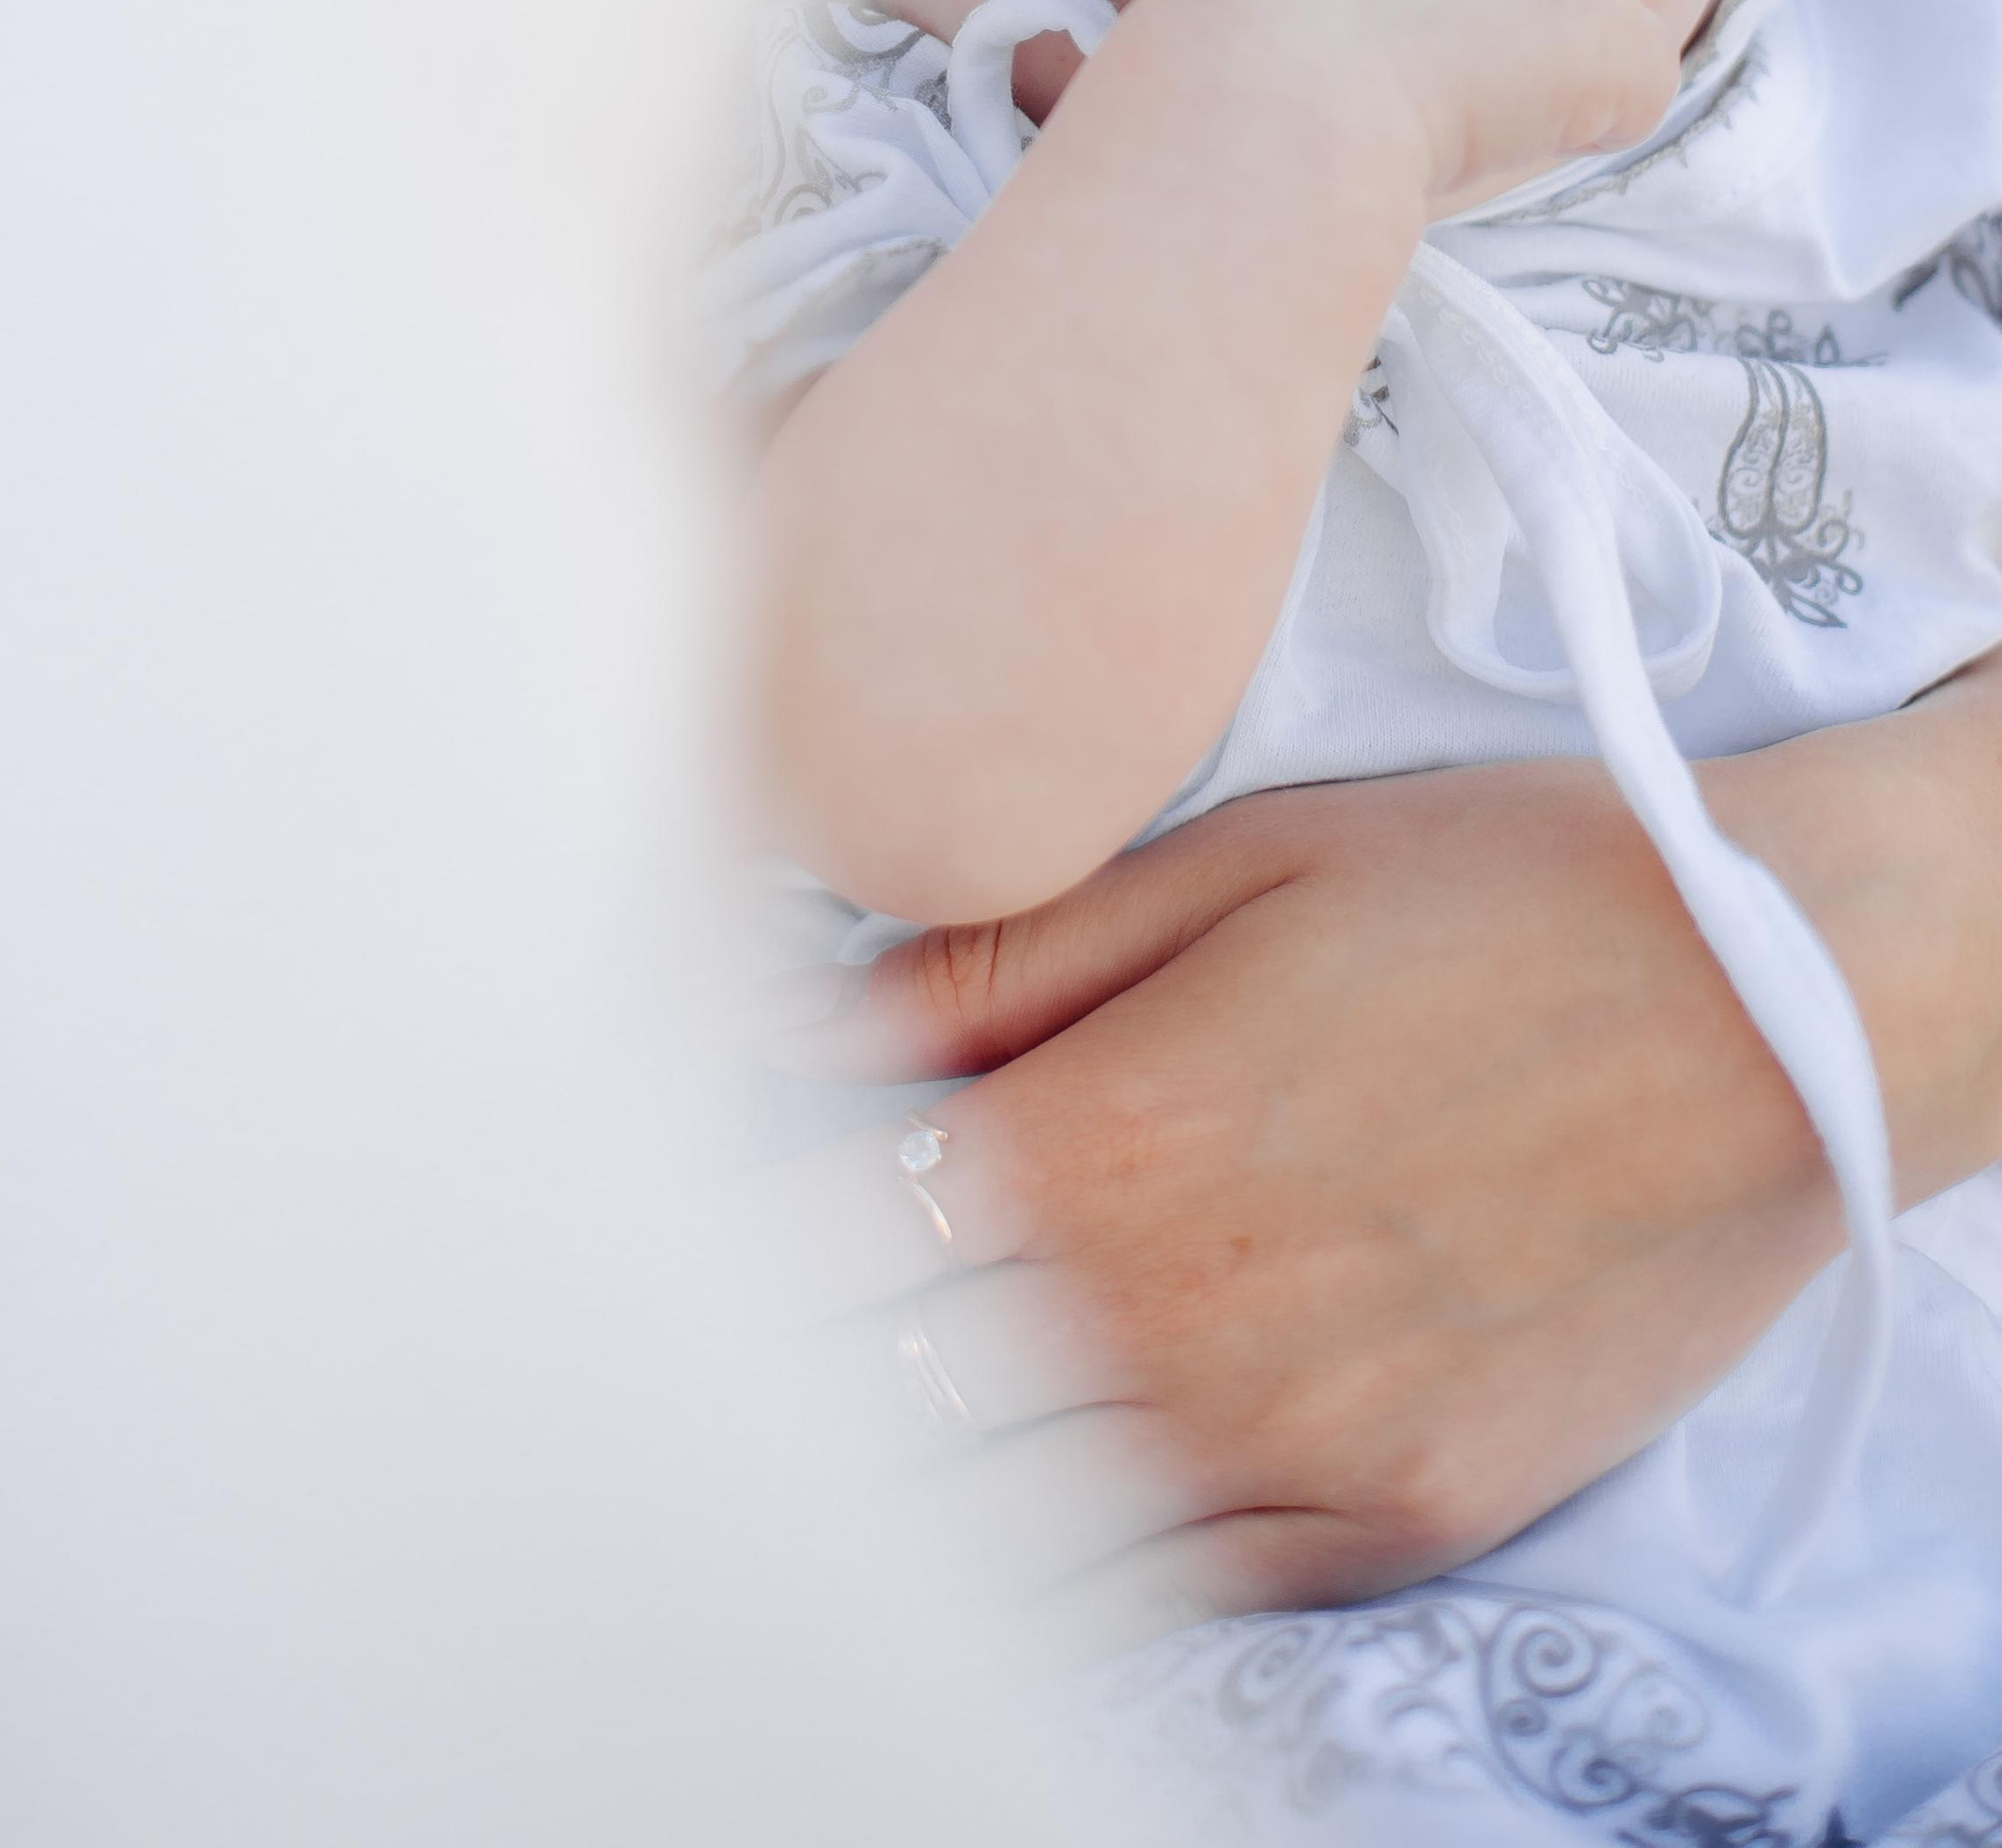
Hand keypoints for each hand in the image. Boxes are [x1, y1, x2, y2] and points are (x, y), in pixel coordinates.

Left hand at [767, 667, 2001, 1650]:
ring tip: (867, 1420)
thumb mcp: (1224, 865)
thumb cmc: (1489, 895)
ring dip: (922, 1479)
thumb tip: (792, 1029)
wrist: (1771, 1007)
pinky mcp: (1395, 1521)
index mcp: (1093, 1149)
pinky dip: (1087, 1546)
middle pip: (885, 1415)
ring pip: (1017, 1529)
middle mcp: (1164, 1329)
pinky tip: (1044, 1488)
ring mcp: (1284, 1450)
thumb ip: (989, 969)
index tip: (679, 1212)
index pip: (816, 1255)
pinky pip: (1182, 1585)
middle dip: (791, 1377)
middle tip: (741, 1332)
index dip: (729, 1245)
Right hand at [1158, 0, 1680, 214]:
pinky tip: (1478, 129)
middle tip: (1348, 45)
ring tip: (1391, 85)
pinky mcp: (1611, 24)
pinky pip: (1624, 89)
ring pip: (1549, 17)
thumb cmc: (1223, 10)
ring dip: (1486, 68)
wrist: (1265, 76)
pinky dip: (1568, 125)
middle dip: (1438, 4)